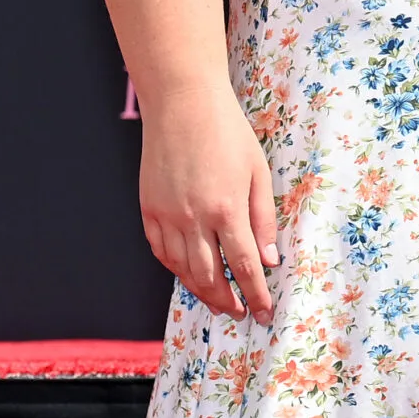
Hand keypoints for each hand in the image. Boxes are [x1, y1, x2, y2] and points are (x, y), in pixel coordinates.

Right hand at [139, 86, 280, 320]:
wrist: (183, 104)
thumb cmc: (227, 132)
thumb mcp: (258, 171)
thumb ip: (263, 219)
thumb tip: (268, 259)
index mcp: (226, 208)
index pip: (243, 266)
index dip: (255, 294)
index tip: (264, 312)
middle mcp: (194, 218)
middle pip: (210, 276)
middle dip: (228, 301)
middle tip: (240, 313)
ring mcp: (167, 215)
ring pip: (182, 270)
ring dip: (202, 292)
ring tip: (219, 302)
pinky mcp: (149, 209)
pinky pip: (161, 251)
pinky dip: (175, 269)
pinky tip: (188, 274)